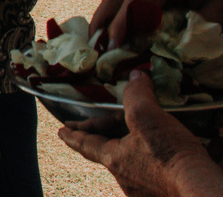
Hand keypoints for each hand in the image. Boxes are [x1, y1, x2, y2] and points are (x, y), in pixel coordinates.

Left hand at [59, 72, 220, 196]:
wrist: (201, 190)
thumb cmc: (169, 155)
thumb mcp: (147, 115)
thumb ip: (136, 93)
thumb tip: (135, 76)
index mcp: (114, 158)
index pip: (85, 143)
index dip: (73, 134)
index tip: (61, 131)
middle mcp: (125, 178)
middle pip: (108, 152)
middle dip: (102, 137)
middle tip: (95, 127)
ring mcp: (144, 190)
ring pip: (130, 164)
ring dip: (130, 149)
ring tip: (134, 139)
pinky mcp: (162, 194)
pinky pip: (151, 173)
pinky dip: (152, 161)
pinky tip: (163, 155)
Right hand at [89, 0, 222, 47]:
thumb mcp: (215, 20)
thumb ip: (189, 36)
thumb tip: (163, 59)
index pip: (135, 2)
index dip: (120, 24)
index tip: (113, 46)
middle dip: (102, 21)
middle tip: (94, 46)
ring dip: (104, 18)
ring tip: (96, 41)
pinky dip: (115, 15)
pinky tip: (111, 32)